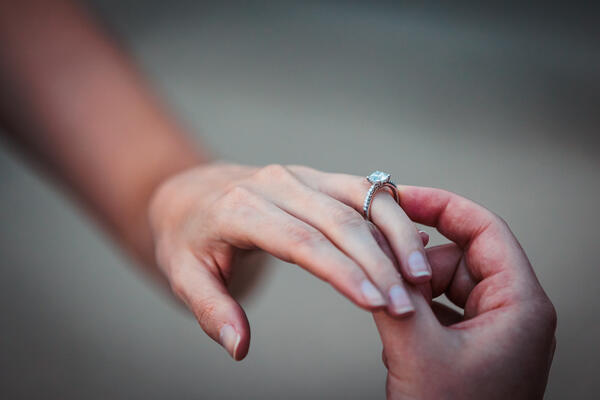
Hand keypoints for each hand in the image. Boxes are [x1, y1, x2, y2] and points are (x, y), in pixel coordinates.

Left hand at [149, 163, 430, 358]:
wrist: (191, 191)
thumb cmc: (188, 237)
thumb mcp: (184, 275)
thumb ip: (211, 309)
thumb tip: (239, 347)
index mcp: (241, 208)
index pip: (301, 241)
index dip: (342, 271)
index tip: (377, 303)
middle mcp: (277, 183)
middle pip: (340, 220)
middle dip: (379, 262)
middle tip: (408, 305)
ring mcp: (301, 175)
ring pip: (361, 198)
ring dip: (396, 233)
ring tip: (421, 275)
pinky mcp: (317, 176)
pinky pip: (364, 189)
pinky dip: (393, 213)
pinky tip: (415, 241)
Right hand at [372, 186, 556, 398]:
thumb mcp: (417, 350)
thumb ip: (393, 294)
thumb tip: (371, 254)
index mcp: (520, 305)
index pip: (484, 229)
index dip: (441, 206)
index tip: (403, 197)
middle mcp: (513, 313)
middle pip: (459, 256)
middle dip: (417, 261)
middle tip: (383, 263)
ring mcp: (494, 330)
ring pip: (447, 282)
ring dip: (414, 288)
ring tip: (392, 308)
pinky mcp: (474, 345)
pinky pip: (443, 307)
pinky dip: (417, 307)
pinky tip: (399, 321)